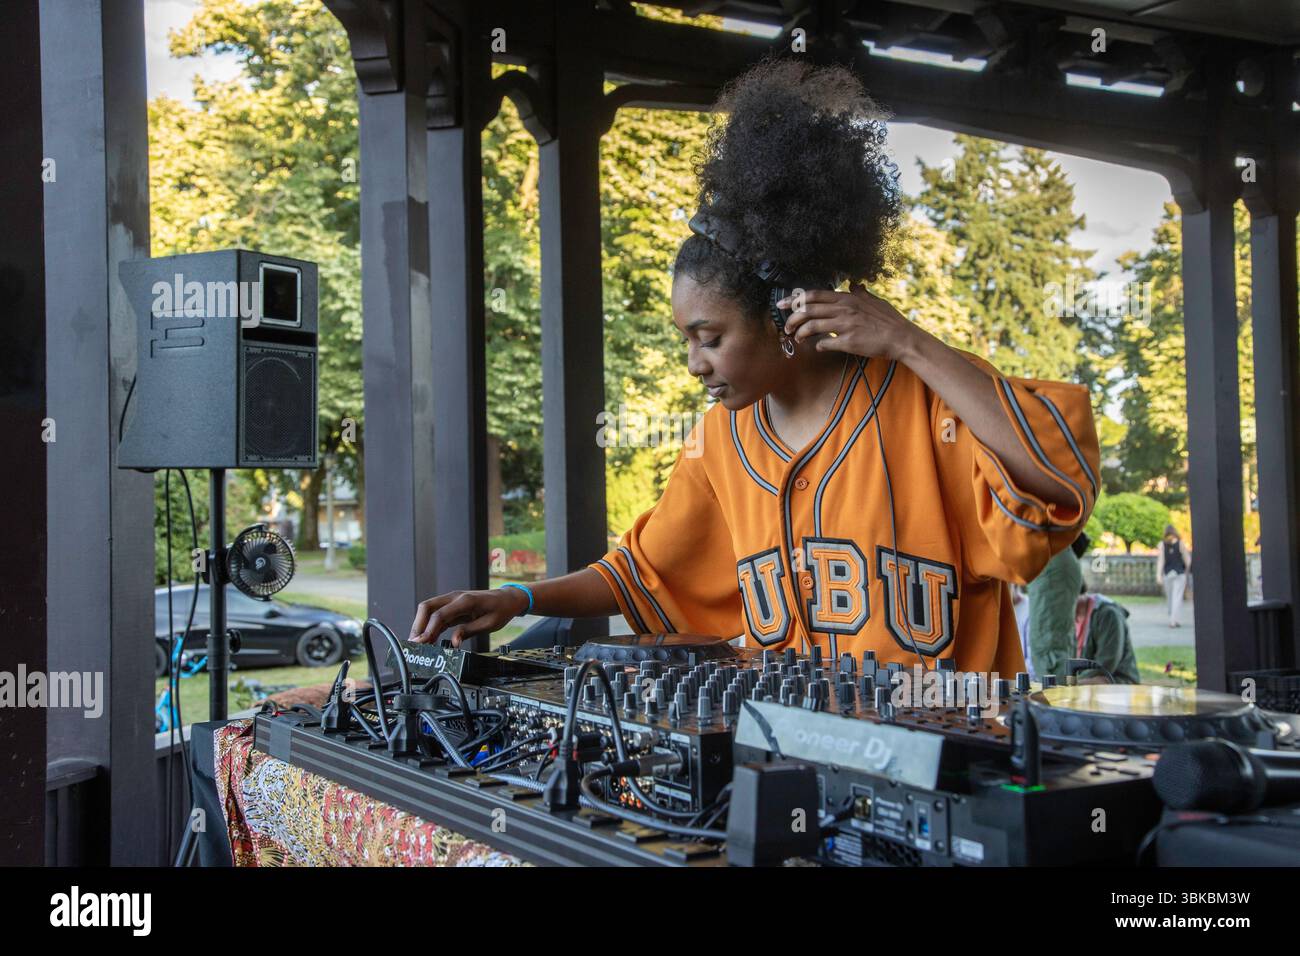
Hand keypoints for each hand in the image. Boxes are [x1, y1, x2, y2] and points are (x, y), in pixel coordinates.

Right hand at [409, 587, 529, 646]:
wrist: (507, 598)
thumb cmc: (500, 609)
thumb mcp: (489, 624)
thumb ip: (469, 631)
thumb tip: (454, 643)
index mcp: (465, 601)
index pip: (439, 615)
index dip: (427, 630)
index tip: (421, 643)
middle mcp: (455, 598)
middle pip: (427, 608)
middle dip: (417, 626)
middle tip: (414, 644)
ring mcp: (452, 601)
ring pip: (428, 610)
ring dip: (421, 627)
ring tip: (418, 645)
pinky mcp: (452, 606)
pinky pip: (436, 615)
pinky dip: (429, 627)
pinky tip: (428, 639)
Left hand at [777, 282, 923, 362]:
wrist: (901, 337)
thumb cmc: (888, 320)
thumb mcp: (874, 301)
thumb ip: (861, 293)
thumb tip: (855, 284)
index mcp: (847, 299)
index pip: (814, 295)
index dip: (795, 300)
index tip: (782, 305)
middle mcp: (843, 309)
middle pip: (808, 310)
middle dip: (791, 318)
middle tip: (786, 327)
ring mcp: (845, 325)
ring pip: (812, 326)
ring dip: (800, 333)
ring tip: (797, 339)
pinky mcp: (848, 341)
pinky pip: (825, 343)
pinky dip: (818, 345)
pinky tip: (818, 347)